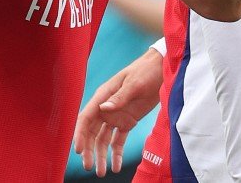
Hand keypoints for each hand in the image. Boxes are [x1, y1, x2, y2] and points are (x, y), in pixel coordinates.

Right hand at [73, 47, 163, 176]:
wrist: (162, 69)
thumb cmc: (146, 71)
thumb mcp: (135, 83)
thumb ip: (120, 97)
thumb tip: (104, 108)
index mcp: (103, 96)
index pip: (86, 118)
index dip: (80, 135)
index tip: (79, 150)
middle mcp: (106, 108)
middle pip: (92, 133)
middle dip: (89, 150)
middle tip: (89, 167)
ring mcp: (116, 116)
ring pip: (103, 139)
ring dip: (102, 155)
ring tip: (102, 172)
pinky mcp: (127, 121)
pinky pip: (119, 140)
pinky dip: (117, 153)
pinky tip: (117, 166)